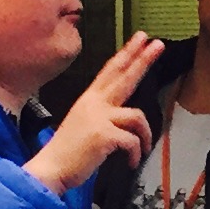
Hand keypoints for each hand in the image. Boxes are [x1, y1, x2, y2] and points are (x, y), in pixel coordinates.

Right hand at [26, 32, 162, 193]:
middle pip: (124, 77)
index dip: (127, 53)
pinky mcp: (104, 135)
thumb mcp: (84, 124)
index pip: (110, 71)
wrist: (51, 170)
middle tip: (159, 44)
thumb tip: (126, 116)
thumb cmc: (68, 152)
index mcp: (88, 100)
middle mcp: (93, 104)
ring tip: (143, 148)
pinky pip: (132, 141)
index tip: (141, 39)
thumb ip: (102, 114)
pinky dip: (135, 154)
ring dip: (145, 135)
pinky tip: (131, 163)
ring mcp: (99, 118)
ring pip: (137, 116)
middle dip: (143, 60)